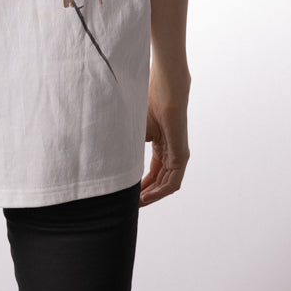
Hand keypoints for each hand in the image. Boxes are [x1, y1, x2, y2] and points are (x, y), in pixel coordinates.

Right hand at [139, 67, 189, 206]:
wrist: (165, 87)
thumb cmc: (149, 99)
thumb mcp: (134, 127)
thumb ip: (127, 144)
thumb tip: (109, 158)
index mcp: (161, 143)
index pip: (152, 171)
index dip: (139, 184)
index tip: (126, 192)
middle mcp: (171, 151)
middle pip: (158, 181)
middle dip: (143, 193)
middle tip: (127, 202)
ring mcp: (178, 154)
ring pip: (165, 184)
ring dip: (151, 196)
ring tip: (134, 203)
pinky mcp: (181, 155)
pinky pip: (172, 182)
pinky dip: (159, 192)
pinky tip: (145, 197)